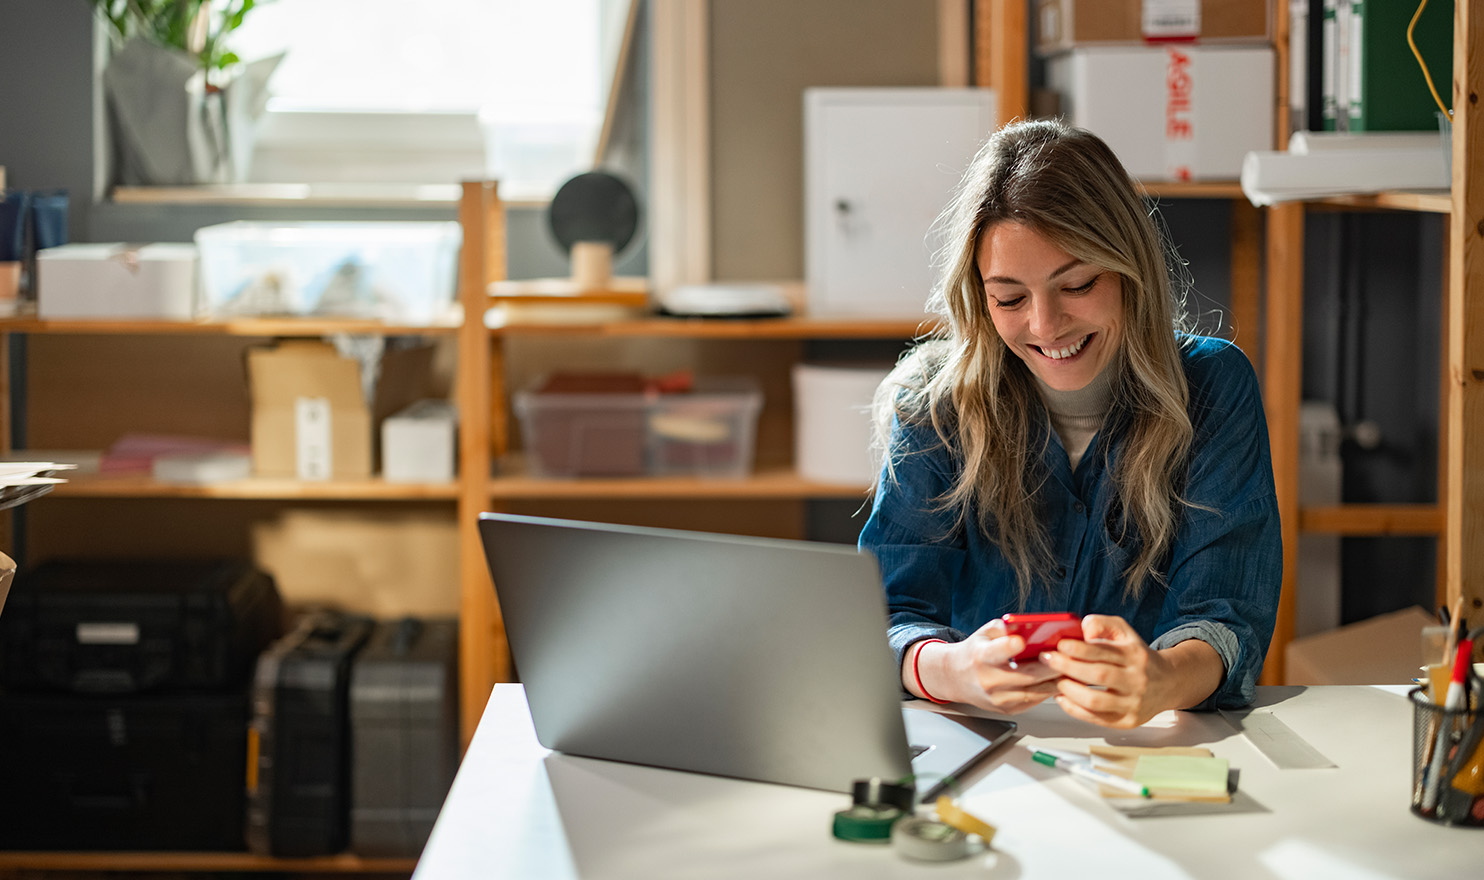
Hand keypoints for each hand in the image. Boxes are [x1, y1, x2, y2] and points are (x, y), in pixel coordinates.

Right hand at [912, 619, 1061, 713]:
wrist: (956, 678)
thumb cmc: (975, 652)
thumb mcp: (984, 633)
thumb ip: (1006, 628)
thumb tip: (1031, 626)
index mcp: (981, 657)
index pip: (996, 652)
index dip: (1009, 647)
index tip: (1022, 641)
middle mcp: (988, 680)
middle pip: (1026, 675)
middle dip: (1051, 666)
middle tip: (1070, 657)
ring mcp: (998, 698)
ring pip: (1035, 691)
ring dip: (1055, 680)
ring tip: (1072, 669)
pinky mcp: (1007, 709)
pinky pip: (1034, 701)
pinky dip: (1048, 690)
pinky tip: (1059, 680)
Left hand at [1040, 615, 1220, 728]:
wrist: (1168, 683)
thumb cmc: (1137, 656)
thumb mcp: (1125, 632)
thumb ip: (1102, 624)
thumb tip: (1083, 630)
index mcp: (1135, 655)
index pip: (1103, 652)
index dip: (1078, 649)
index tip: (1059, 645)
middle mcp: (1136, 680)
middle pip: (1099, 675)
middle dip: (1068, 667)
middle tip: (1048, 660)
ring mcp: (1133, 703)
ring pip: (1096, 701)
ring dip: (1070, 691)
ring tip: (1056, 681)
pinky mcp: (1127, 721)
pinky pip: (1097, 719)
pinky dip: (1075, 710)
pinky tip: (1062, 698)